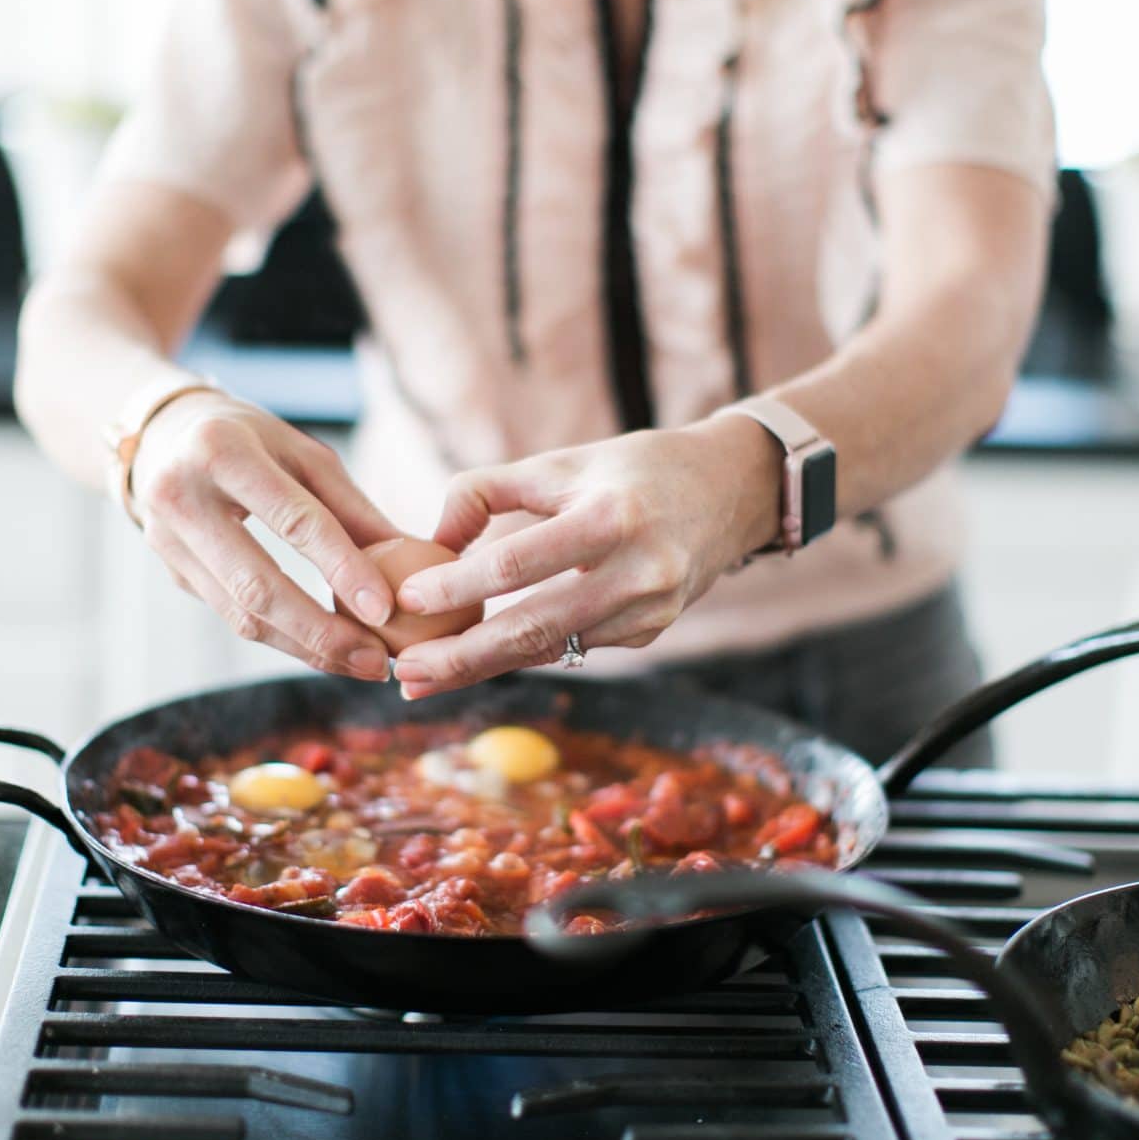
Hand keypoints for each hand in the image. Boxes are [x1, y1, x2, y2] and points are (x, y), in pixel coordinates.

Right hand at [131, 390, 401, 679]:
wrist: (161, 437)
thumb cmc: (249, 439)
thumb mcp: (302, 452)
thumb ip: (352, 507)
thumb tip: (413, 558)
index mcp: (223, 452)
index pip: (293, 521)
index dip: (342, 568)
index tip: (386, 610)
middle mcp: (182, 497)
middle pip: (258, 586)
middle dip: (323, 633)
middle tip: (378, 660)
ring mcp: (167, 541)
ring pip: (242, 615)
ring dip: (307, 649)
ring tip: (362, 663)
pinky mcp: (171, 572)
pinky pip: (233, 617)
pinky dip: (284, 638)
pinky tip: (325, 650)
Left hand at [389, 415, 780, 697]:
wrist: (733, 490)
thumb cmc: (634, 470)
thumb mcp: (562, 462)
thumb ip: (488, 490)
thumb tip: (431, 540)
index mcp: (611, 518)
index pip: (518, 563)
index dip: (457, 586)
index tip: (406, 600)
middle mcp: (638, 572)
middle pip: (534, 628)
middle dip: (463, 657)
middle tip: (405, 673)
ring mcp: (650, 611)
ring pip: (551, 648)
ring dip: (483, 667)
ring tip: (422, 677)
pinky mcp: (651, 633)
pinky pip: (574, 646)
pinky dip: (523, 653)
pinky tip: (476, 660)